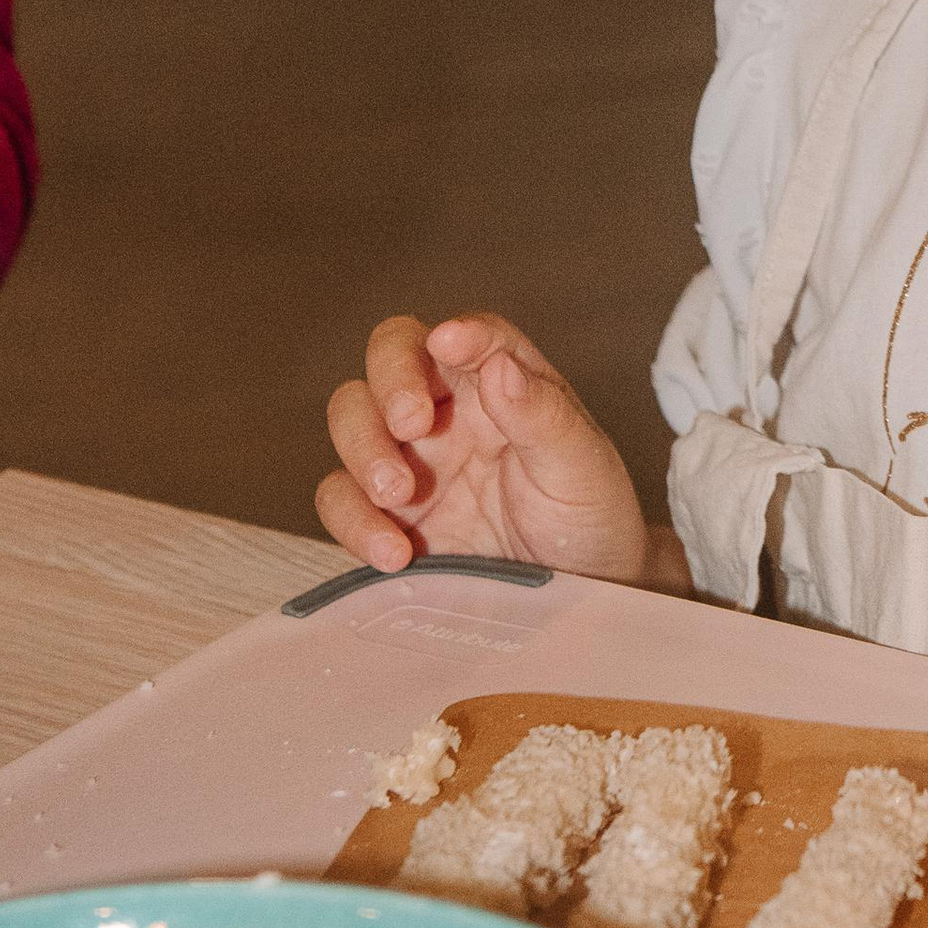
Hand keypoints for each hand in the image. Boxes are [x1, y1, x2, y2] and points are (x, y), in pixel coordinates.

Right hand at [318, 312, 649, 585]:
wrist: (576, 593)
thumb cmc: (587, 514)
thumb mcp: (582, 466)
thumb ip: (543, 415)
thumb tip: (499, 366)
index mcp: (499, 384)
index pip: (467, 338)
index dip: (457, 334)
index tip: (451, 344)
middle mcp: (446, 410)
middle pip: (391, 357)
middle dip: (390, 382)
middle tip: (411, 425)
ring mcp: (409, 459)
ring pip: (351, 417)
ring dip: (362, 448)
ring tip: (397, 494)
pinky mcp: (384, 516)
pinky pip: (340, 499)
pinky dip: (352, 520)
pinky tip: (394, 554)